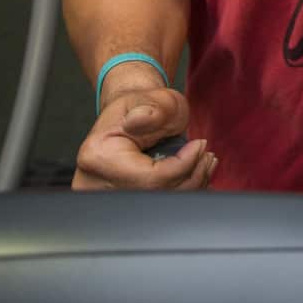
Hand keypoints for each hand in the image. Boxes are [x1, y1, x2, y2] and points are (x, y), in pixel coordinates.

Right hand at [73, 80, 214, 191]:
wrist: (131, 115)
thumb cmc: (142, 106)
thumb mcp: (153, 99)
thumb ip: (152, 109)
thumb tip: (142, 119)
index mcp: (99, 156)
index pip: (150, 179)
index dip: (183, 165)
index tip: (200, 145)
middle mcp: (96, 182)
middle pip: (154, 196)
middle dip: (190, 177)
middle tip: (206, 156)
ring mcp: (105, 196)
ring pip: (158, 203)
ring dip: (189, 185)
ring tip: (203, 162)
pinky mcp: (119, 202)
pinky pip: (156, 203)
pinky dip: (180, 190)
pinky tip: (193, 173)